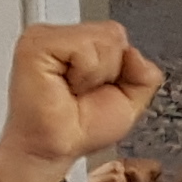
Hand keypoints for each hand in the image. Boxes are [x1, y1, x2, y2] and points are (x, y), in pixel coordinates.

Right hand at [0, 21, 163, 181]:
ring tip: (73, 89)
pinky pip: (85, 47)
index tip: (95, 90)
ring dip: (97, 74)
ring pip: (104, 39)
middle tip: (83, 92)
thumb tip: (134, 53)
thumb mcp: (131, 100)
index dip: (119, 68)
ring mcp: (45, 36)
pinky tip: (66, 85)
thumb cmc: (80, 127)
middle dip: (110, 71)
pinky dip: (86, 73)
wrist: (55, 147)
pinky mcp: (36, 44)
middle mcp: (60, 37)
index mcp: (78, 43)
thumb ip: (145, 75)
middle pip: (114, 34)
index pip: (117, 35)